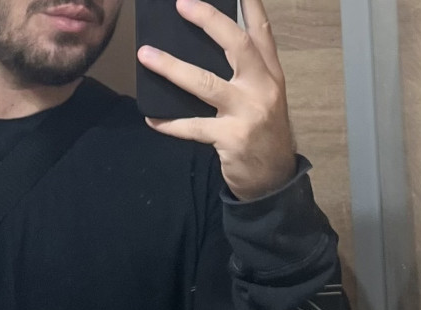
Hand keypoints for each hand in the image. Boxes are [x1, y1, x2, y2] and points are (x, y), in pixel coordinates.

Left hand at [137, 0, 296, 200]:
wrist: (274, 180)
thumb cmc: (263, 136)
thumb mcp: (264, 100)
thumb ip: (245, 76)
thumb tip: (203, 55)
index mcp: (271, 75)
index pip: (262, 32)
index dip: (250, 5)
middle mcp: (262, 88)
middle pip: (236, 45)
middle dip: (208, 20)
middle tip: (181, 4)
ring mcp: (247, 113)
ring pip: (205, 83)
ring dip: (172, 68)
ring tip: (147, 55)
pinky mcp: (231, 139)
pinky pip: (193, 128)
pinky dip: (170, 124)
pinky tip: (152, 118)